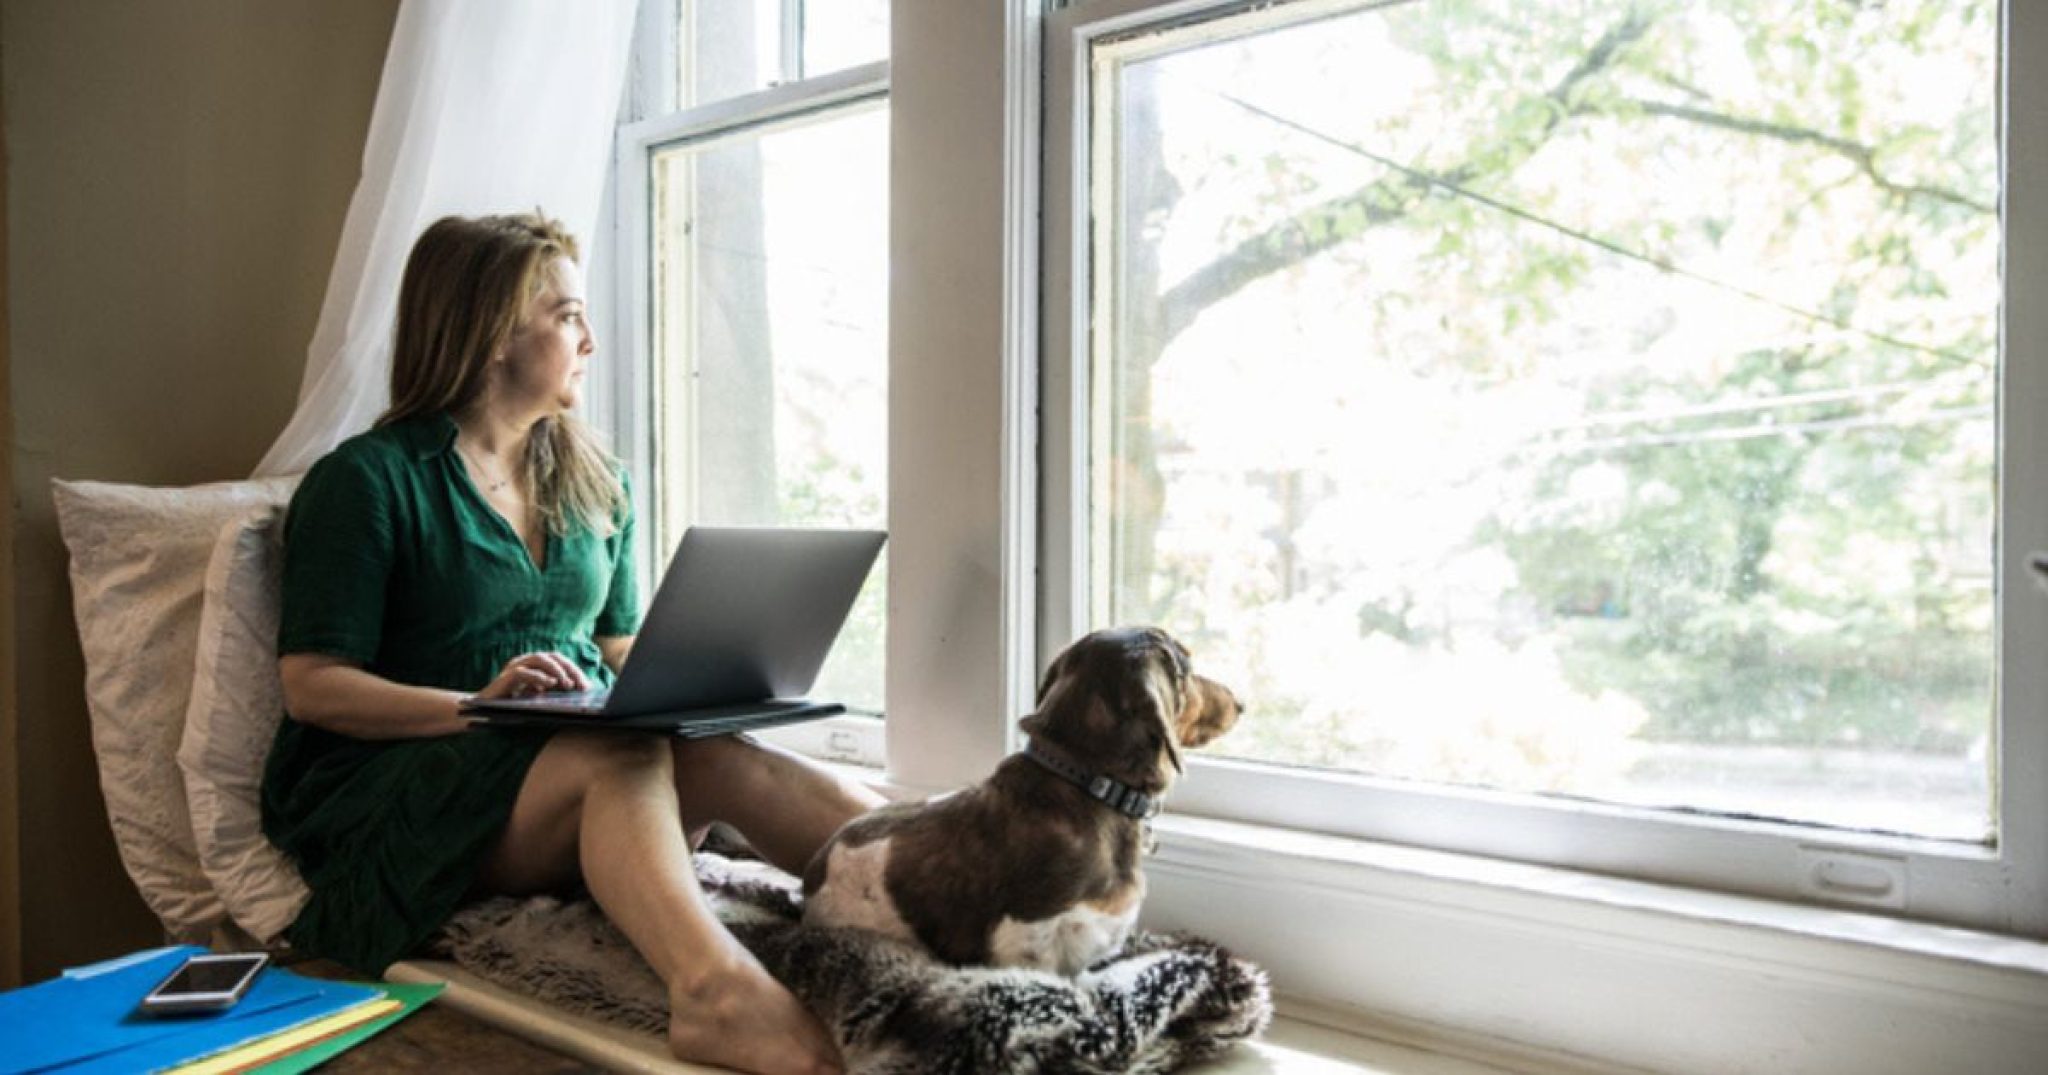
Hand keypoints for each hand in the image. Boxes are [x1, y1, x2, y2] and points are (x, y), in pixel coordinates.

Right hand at [473, 651, 591, 699]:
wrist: (483, 709)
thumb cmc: (512, 703)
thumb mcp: (536, 697)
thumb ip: (551, 690)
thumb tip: (574, 690)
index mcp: (535, 664)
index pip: (560, 661)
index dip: (575, 671)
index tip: (587, 686)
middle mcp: (526, 661)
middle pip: (554, 657)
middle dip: (570, 670)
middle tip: (581, 686)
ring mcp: (515, 666)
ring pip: (540, 659)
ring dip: (557, 671)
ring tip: (568, 684)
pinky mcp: (506, 677)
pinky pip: (523, 672)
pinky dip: (538, 677)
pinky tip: (549, 684)